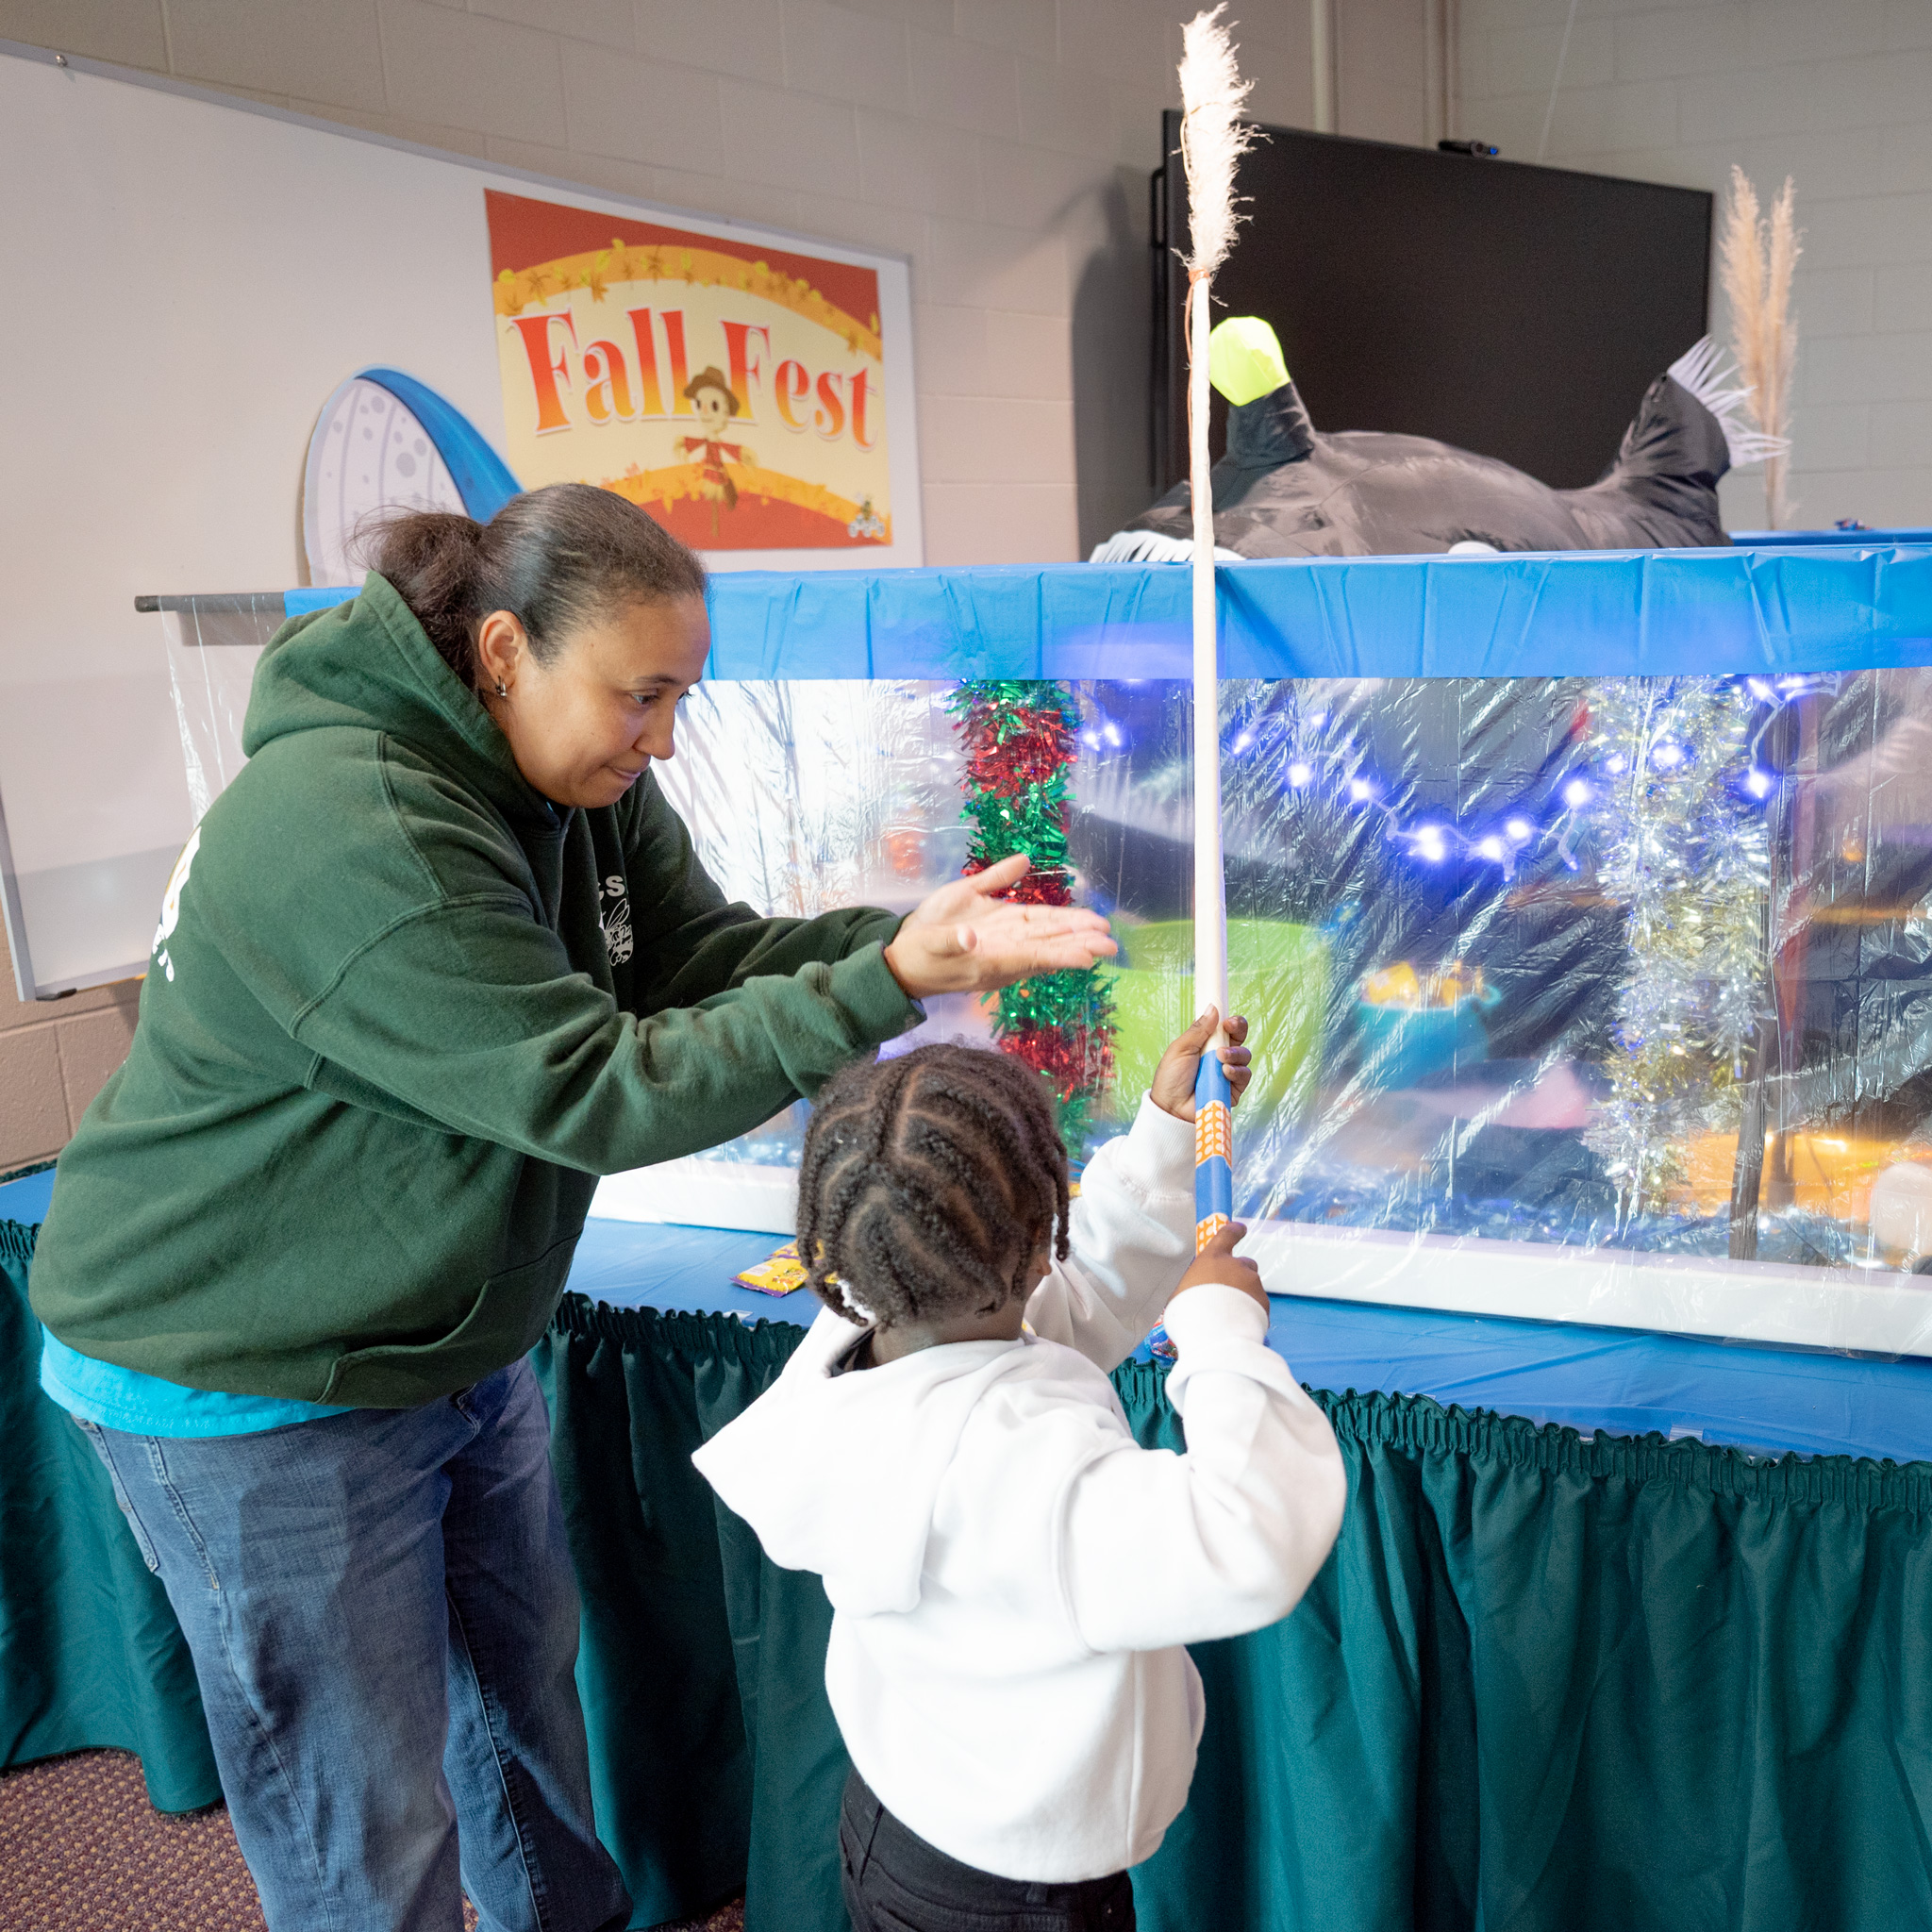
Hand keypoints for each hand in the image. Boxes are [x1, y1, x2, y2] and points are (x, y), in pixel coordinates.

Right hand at [883, 856, 1116, 998]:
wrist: (905, 963)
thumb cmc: (917, 952)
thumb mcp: (929, 942)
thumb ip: (952, 937)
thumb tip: (972, 935)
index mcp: (989, 958)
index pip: (1032, 955)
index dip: (1060, 954)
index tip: (1088, 956)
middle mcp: (1003, 953)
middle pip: (1047, 946)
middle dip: (1079, 943)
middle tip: (1110, 942)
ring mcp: (1003, 945)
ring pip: (1044, 938)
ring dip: (1073, 935)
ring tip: (1103, 933)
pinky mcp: (999, 935)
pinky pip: (1031, 931)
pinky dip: (1054, 929)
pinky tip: (1073, 926)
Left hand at [1148, 1008, 1251, 1121]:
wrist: (1171, 1107)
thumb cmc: (1171, 1078)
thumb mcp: (1181, 1049)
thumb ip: (1198, 1030)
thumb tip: (1213, 1008)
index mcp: (1205, 1044)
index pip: (1224, 1027)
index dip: (1230, 1021)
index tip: (1227, 1019)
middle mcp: (1219, 1056)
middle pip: (1238, 1038)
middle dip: (1239, 1030)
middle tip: (1231, 1028)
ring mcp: (1227, 1072)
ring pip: (1244, 1056)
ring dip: (1235, 1053)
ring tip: (1221, 1058)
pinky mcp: (1233, 1089)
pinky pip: (1244, 1075)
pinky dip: (1237, 1071)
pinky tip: (1226, 1072)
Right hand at [1169, 1222, 1267, 1316]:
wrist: (1214, 1333)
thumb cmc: (1189, 1311)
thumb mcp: (1181, 1293)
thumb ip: (1194, 1286)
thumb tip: (1195, 1292)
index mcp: (1213, 1258)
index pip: (1227, 1234)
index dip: (1234, 1230)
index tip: (1240, 1228)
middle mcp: (1236, 1266)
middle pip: (1245, 1263)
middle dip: (1240, 1274)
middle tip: (1230, 1292)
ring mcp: (1252, 1283)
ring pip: (1252, 1285)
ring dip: (1245, 1294)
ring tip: (1233, 1314)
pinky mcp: (1264, 1302)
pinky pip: (1259, 1304)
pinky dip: (1252, 1311)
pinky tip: (1240, 1323)